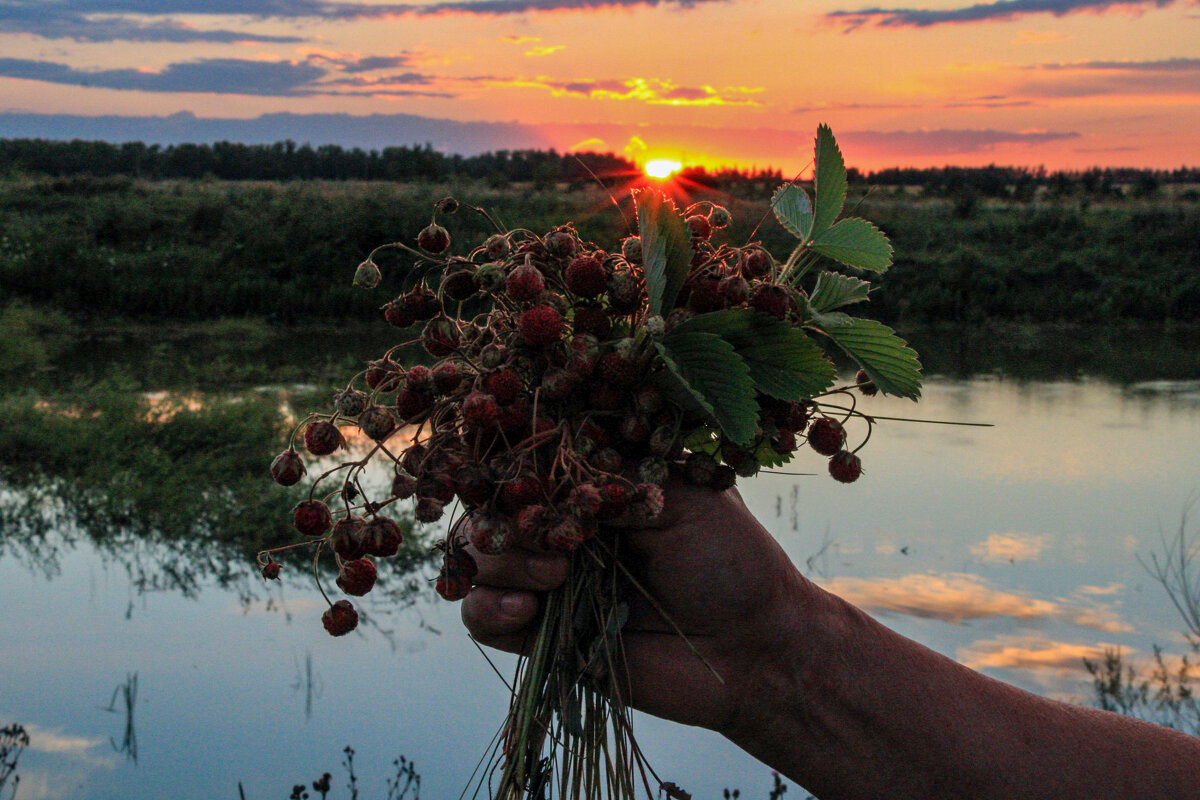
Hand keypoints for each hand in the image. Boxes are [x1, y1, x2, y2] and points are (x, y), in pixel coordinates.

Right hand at [460, 478, 812, 735]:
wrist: (752, 650)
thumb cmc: (732, 563)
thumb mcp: (685, 496)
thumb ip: (615, 477)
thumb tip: (546, 466)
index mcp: (594, 486)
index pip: (530, 462)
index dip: (518, 466)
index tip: (530, 478)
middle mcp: (564, 527)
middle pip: (490, 507)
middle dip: (506, 519)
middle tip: (556, 541)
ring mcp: (547, 580)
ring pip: (476, 559)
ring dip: (499, 561)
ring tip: (553, 576)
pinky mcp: (540, 635)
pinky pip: (480, 617)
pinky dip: (487, 608)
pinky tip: (525, 610)